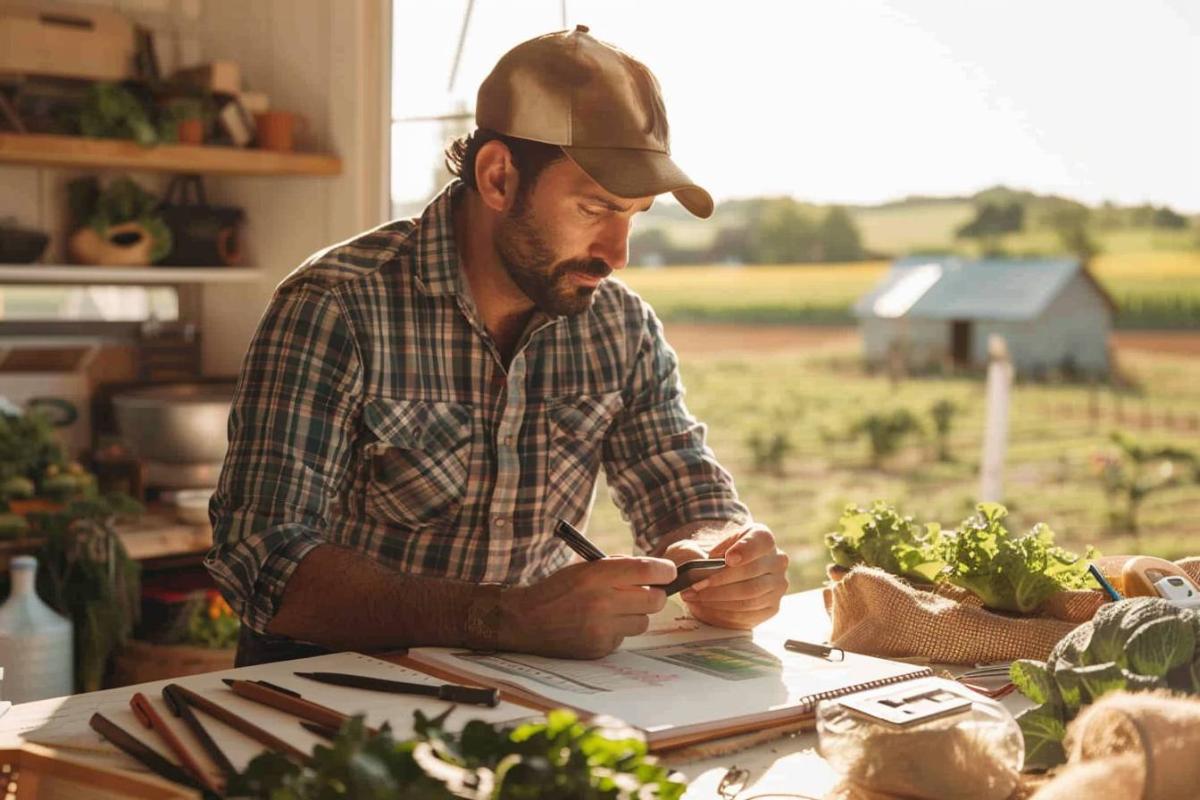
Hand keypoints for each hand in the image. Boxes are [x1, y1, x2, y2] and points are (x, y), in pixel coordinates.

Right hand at [497, 556, 674, 658]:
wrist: (526, 620)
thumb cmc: (558, 589)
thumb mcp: (584, 568)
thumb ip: (617, 568)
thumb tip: (654, 572)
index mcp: (597, 575)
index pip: (647, 570)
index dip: (665, 571)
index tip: (669, 572)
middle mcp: (602, 602)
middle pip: (654, 600)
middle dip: (655, 595)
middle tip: (647, 592)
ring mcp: (601, 628)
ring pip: (643, 622)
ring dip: (636, 615)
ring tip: (615, 610)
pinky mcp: (599, 648)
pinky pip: (624, 638)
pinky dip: (618, 631)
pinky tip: (598, 626)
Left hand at [664, 523, 788, 628]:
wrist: (720, 572)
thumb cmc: (711, 556)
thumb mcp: (703, 546)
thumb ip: (702, 552)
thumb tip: (701, 569)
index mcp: (762, 538)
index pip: (760, 541)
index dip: (745, 550)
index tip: (728, 559)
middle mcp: (777, 561)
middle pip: (751, 573)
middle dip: (719, 581)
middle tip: (695, 586)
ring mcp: (777, 586)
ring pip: (748, 597)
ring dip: (718, 599)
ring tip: (694, 598)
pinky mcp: (771, 608)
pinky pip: (748, 614)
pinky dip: (723, 613)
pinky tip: (705, 607)